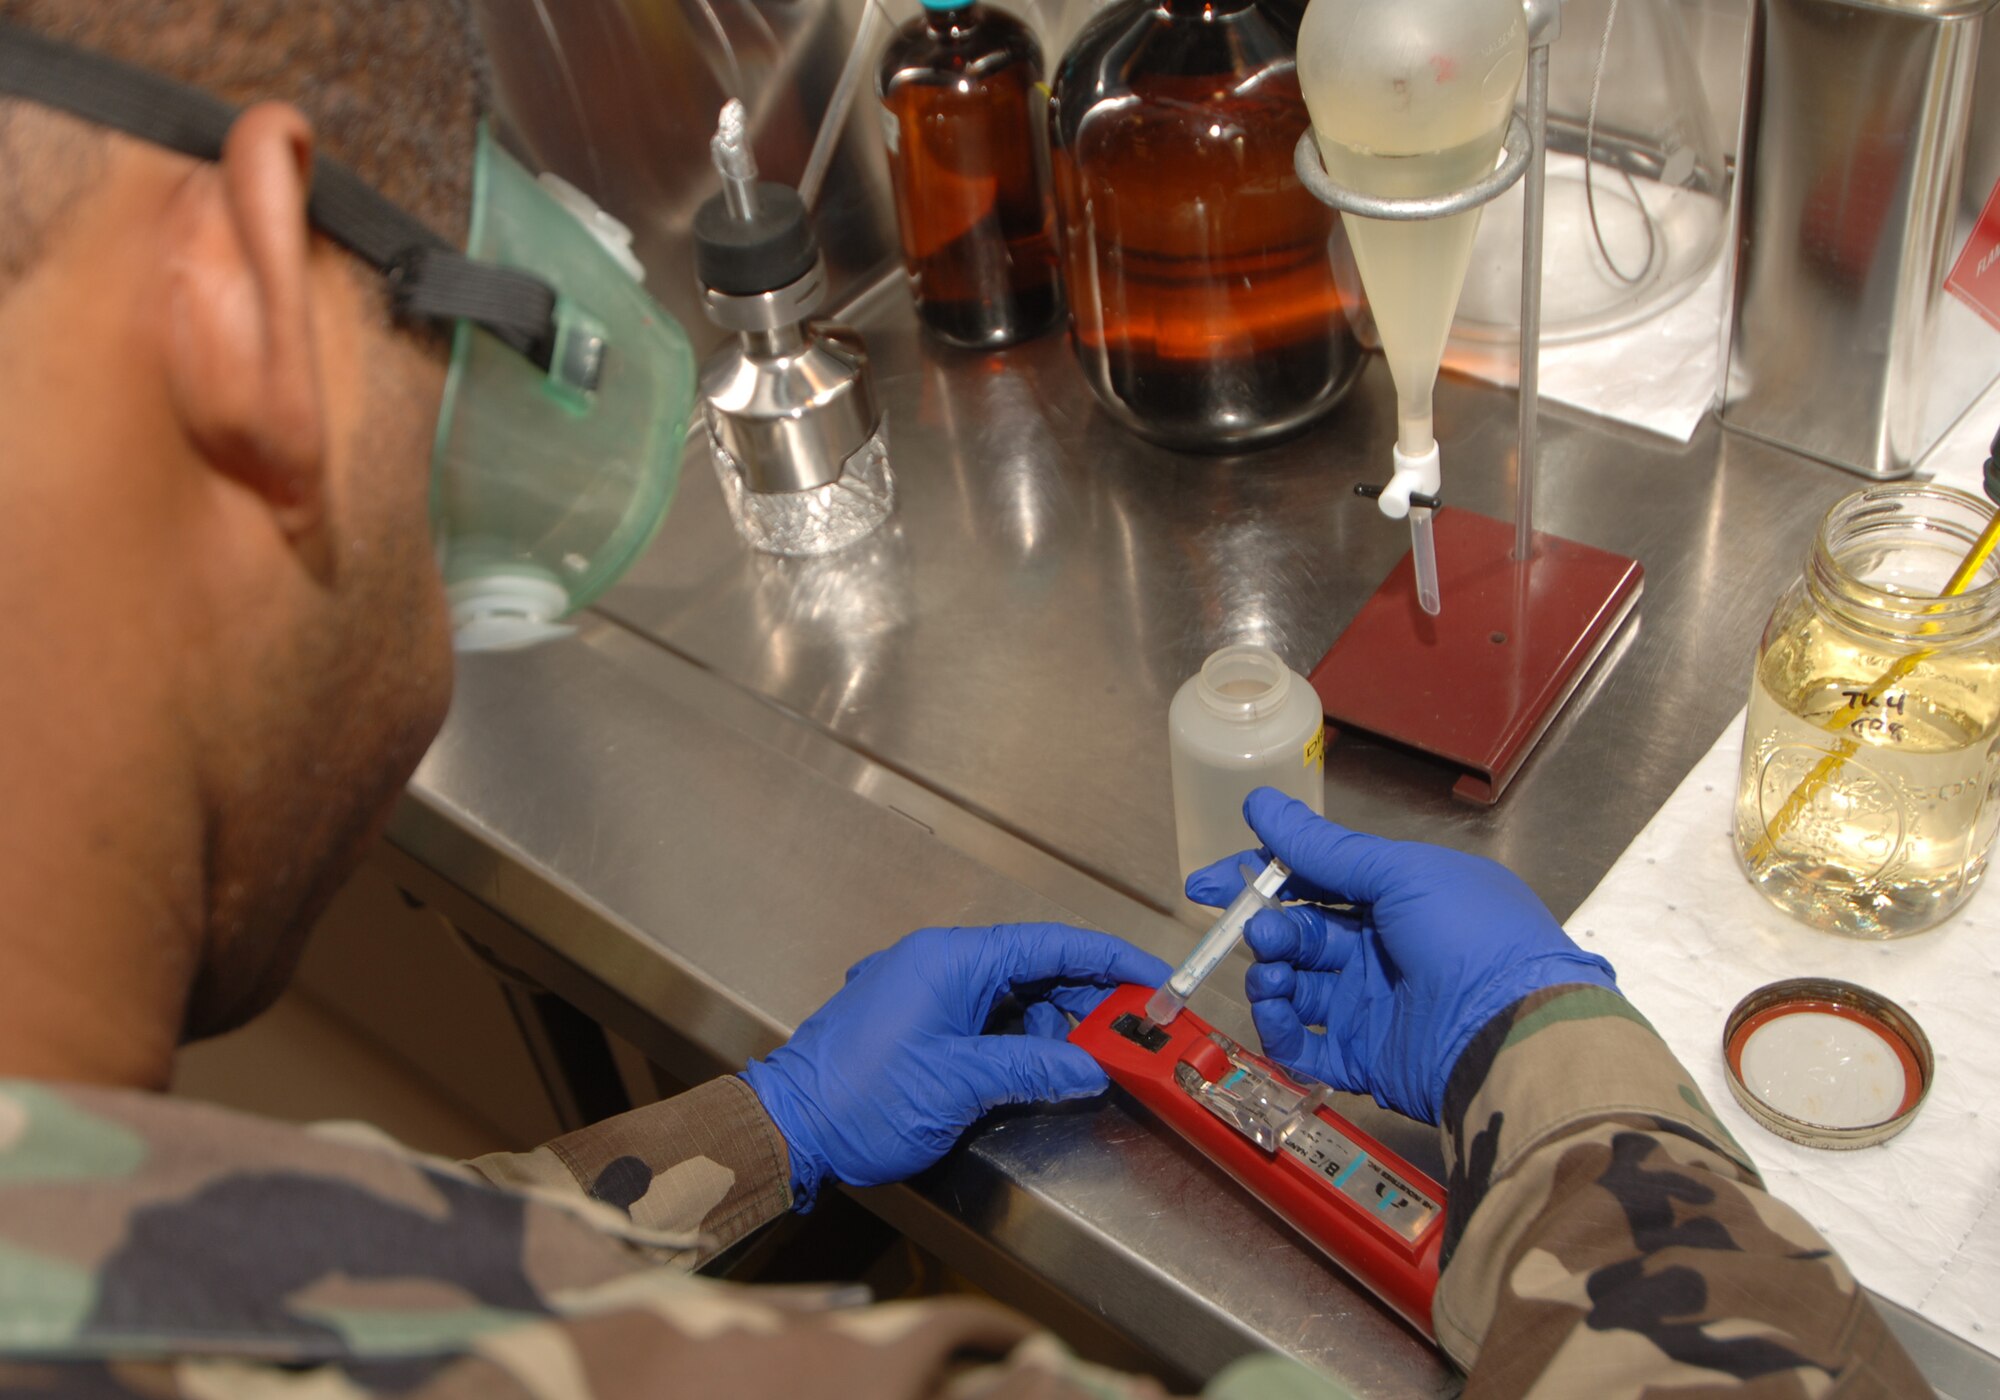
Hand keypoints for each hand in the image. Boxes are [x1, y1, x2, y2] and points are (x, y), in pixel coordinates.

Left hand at [741, 923, 1171, 1204]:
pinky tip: (1041, 1067)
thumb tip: (1090, 1067)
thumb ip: (1034, 1067)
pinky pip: (985, 1016)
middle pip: (1036, 968)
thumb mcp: (962, 1084)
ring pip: (1014, 996)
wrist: (791, 1127)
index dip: (1108, 959)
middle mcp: (940, 962)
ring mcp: (927, 989)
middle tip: (1132, 1033)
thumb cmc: (860, 1098)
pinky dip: (1019, 1038)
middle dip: (1087, 1000)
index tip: (1153, 976)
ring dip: (1053, 1026)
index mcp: (953, 959)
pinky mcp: (919, 1019)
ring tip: (1087, 1062)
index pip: (1051, 944)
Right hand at [1187, 789, 1615, 1124]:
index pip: (1317, 880)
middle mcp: (1384, 949)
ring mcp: (1373, 1005)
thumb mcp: (1401, 874)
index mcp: (1399, 898)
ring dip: (1270, 976)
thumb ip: (1326, 849)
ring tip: (1271, 973)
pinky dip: (1281, 1029)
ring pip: (1297, 988)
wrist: (1514, 1032)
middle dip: (1266, 929)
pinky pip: (1306, 1045)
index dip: (1263, 878)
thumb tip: (1261, 804)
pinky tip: (1276, 1011)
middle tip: (1253, 930)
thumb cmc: (1471, 937)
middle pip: (1302, 934)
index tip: (1212, 883)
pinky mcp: (1366, 1058)